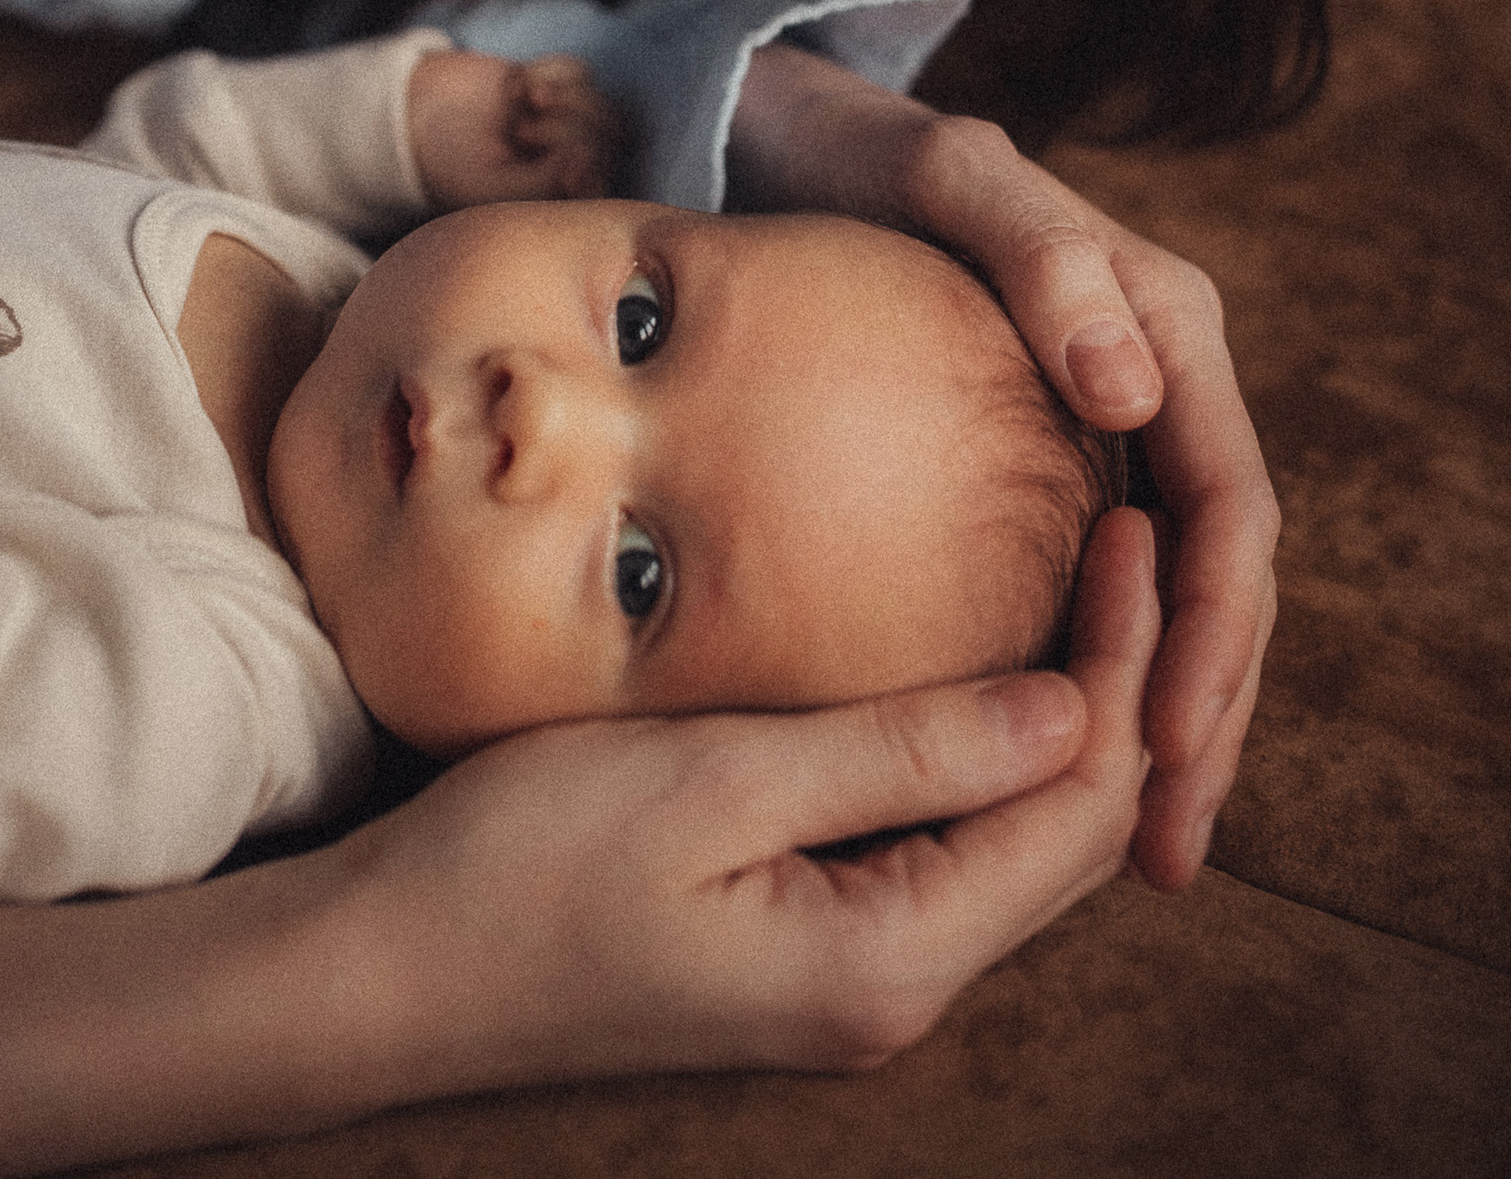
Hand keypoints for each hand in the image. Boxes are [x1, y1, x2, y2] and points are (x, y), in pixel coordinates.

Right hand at [0, 517, 1157, 1176]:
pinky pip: (931, 849)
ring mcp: (843, 981)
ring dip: (1051, 718)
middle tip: (1117, 524)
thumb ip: (901, 748)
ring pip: (1006, 842)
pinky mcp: (794, 951)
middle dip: (1114, 684)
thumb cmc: (525, 866)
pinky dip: (969, 750)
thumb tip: (1073, 701)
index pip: (1078, 805)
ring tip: (1067, 572)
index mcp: (888, 957)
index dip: (1124, 662)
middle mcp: (890, 990)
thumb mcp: (716, 778)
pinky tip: (955, 659)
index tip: (1124, 520)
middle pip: (1064, 834)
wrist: (385, 971)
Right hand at [406, 48, 630, 206]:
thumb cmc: (452, 164)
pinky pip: (579, 72)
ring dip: (565, 97)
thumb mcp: (490, 188)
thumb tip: (585, 160)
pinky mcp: (555, 85)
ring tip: (527, 102)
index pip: (599, 182)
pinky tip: (520, 86)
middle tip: (521, 132)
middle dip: (567, 130)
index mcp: (556, 198)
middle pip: (605, 140)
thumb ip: (543, 185)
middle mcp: (566, 163)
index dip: (590, 169)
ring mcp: (564, 122)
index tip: (564, 165)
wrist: (418, 116)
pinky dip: (551, 72)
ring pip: (598, 104)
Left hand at [725, 40, 1274, 891]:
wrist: (803, 142)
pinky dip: (1103, 685)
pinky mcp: (1056, 469)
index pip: (1230, 508)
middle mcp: (1163, 385)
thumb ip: (1044, 260)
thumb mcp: (953, 178)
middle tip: (1168, 848)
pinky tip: (1059, 773)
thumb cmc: (873, 154)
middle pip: (1223, 580)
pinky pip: (1105, 593)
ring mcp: (1116, 433)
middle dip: (1210, 717)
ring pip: (1177, 604)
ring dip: (1172, 727)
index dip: (1216, 633)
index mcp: (1170, 326)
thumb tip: (1134, 391)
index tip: (1173, 740)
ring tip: (1143, 853)